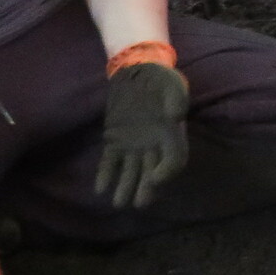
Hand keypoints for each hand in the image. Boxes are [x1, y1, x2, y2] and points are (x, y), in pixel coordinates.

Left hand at [97, 58, 190, 209]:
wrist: (136, 70)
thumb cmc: (159, 78)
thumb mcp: (171, 84)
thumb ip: (176, 99)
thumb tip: (175, 117)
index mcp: (171, 135)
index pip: (173, 161)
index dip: (166, 173)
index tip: (155, 179)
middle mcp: (153, 145)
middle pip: (152, 172)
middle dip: (146, 189)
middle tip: (139, 204)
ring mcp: (133, 145)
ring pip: (131, 171)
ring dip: (125, 187)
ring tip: (118, 203)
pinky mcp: (114, 140)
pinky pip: (110, 161)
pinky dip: (106, 174)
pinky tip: (100, 189)